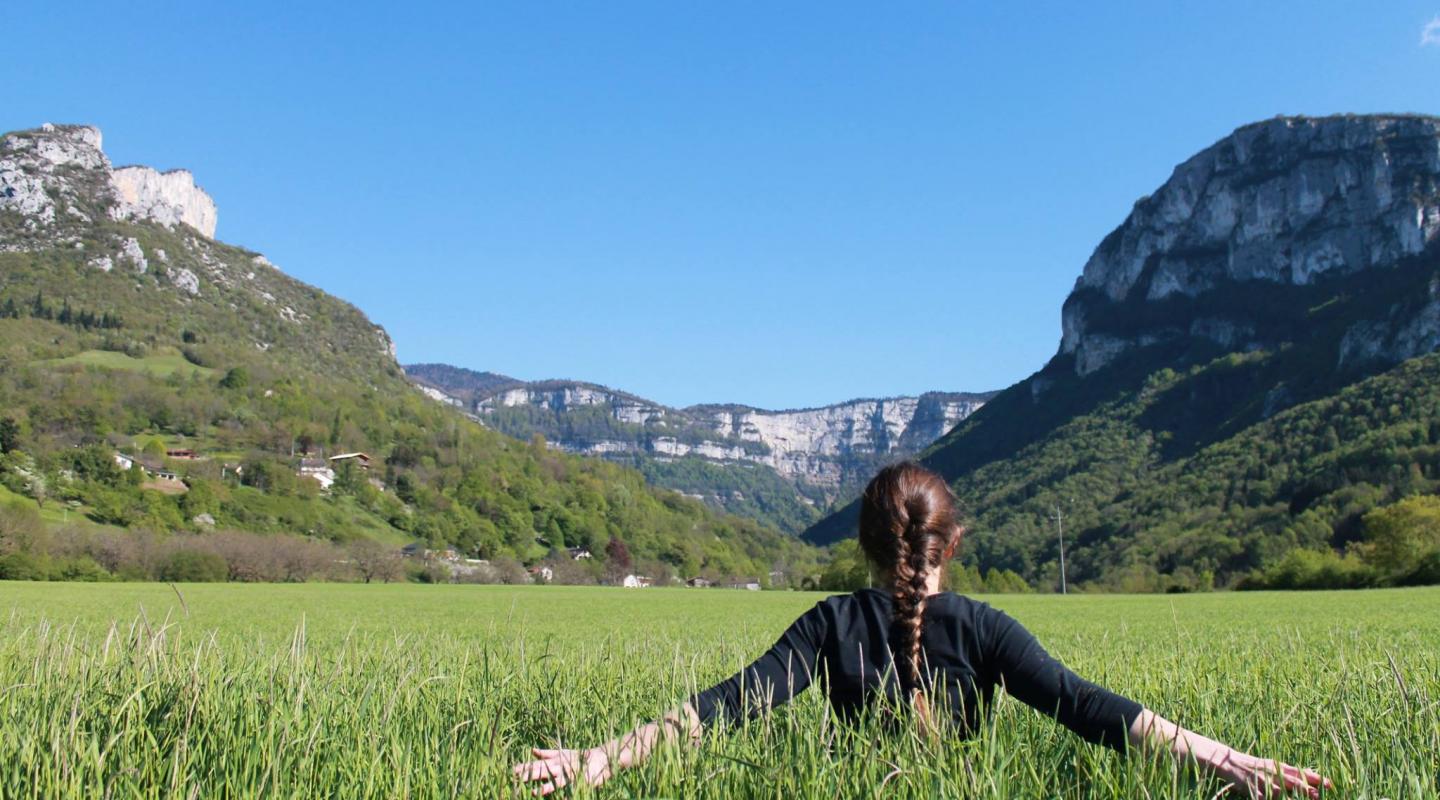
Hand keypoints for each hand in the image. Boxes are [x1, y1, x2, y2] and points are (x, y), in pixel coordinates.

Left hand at [512, 747, 611, 795]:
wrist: (600, 759)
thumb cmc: (578, 757)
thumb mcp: (561, 753)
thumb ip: (546, 753)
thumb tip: (531, 750)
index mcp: (554, 760)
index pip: (536, 764)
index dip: (524, 767)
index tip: (511, 770)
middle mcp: (560, 767)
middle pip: (542, 771)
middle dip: (528, 775)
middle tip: (515, 778)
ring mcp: (569, 775)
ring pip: (554, 782)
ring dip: (544, 787)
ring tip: (533, 792)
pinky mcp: (578, 782)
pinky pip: (570, 791)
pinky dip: (564, 795)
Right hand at [1207, 750, 1332, 798]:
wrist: (1228, 761)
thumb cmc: (1254, 765)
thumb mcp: (1272, 764)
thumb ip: (1291, 771)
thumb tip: (1313, 776)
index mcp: (1278, 766)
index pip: (1300, 773)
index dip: (1315, 779)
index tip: (1329, 784)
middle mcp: (1272, 773)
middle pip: (1293, 783)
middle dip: (1307, 790)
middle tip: (1320, 795)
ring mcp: (1262, 782)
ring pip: (1279, 793)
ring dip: (1291, 798)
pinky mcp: (1252, 790)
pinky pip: (1263, 798)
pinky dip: (1270, 799)